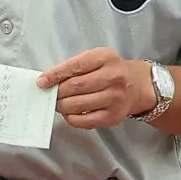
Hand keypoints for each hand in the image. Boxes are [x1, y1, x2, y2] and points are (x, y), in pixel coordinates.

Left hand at [37, 48, 154, 128]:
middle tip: (49, 94)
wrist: (139, 86)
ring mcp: (114, 99)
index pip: (74, 66)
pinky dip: (71, 118)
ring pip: (78, 105)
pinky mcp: (113, 117)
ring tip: (57, 103)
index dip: (54, 75)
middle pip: (75, 87)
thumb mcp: (97, 58)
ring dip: (61, 105)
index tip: (41, 81)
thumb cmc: (112, 70)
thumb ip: (76, 66)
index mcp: (105, 58)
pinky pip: (84, 121)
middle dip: (57, 92)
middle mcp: (113, 77)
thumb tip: (49, 80)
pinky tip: (69, 112)